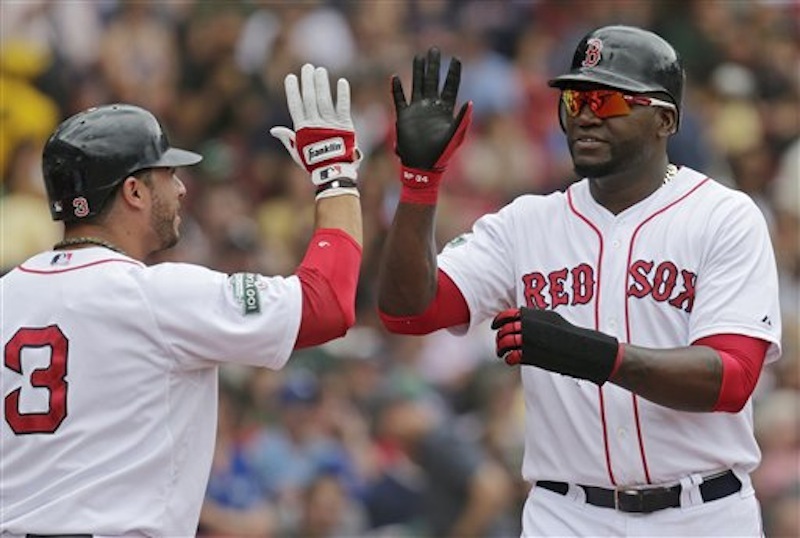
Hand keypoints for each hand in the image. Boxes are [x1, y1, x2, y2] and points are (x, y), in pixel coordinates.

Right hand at [271, 64, 360, 197]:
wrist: (333, 173)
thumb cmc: (314, 163)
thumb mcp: (298, 152)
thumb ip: (288, 138)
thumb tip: (274, 130)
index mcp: (302, 129)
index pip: (296, 105)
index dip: (293, 91)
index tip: (291, 77)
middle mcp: (315, 124)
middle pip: (310, 98)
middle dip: (307, 81)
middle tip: (307, 67)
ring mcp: (330, 124)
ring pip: (324, 99)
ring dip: (322, 84)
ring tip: (320, 70)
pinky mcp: (345, 126)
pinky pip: (343, 107)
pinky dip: (343, 94)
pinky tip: (341, 81)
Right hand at [391, 47, 472, 202]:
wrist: (422, 166)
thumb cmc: (441, 154)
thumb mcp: (455, 136)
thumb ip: (462, 119)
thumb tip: (470, 102)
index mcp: (444, 110)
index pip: (450, 87)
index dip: (453, 73)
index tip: (456, 59)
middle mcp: (430, 107)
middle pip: (432, 81)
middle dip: (434, 66)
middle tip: (434, 50)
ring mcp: (417, 111)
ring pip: (416, 85)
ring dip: (417, 71)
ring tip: (418, 57)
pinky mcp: (403, 117)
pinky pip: (399, 100)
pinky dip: (396, 89)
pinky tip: (395, 77)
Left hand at [492, 307, 620, 384]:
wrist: (582, 349)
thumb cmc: (569, 334)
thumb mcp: (552, 319)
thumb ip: (535, 317)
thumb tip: (520, 317)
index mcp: (534, 315)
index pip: (508, 315)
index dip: (498, 320)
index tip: (495, 326)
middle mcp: (530, 326)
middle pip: (505, 330)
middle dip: (499, 337)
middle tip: (499, 343)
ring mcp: (530, 340)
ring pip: (505, 342)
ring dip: (500, 348)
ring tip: (501, 353)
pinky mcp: (532, 355)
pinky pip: (512, 356)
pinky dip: (508, 358)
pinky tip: (510, 360)